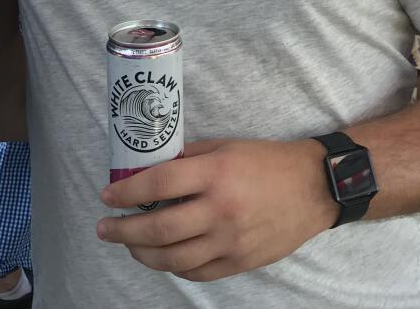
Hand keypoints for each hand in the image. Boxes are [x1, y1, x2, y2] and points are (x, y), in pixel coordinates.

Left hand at [96, 138, 336, 281]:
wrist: (314, 188)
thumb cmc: (268, 161)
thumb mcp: (227, 146)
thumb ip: (190, 160)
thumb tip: (151, 170)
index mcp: (216, 174)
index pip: (158, 185)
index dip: (126, 193)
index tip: (106, 197)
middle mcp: (220, 210)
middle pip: (159, 228)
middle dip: (123, 231)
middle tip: (105, 228)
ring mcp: (230, 241)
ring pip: (173, 259)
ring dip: (142, 254)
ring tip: (129, 245)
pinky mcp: (240, 261)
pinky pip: (197, 272)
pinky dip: (174, 267)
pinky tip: (163, 257)